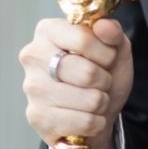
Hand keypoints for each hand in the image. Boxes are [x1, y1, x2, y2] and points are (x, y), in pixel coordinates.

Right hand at [20, 16, 132, 148]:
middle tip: (99, 82)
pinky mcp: (37, 117)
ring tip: (92, 99)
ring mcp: (32, 88)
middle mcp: (33, 56)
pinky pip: (85, 122)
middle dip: (105, 81)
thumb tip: (103, 25)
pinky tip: (86, 117)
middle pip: (87, 73)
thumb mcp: (115, 49)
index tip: (106, 59)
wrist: (95, 113)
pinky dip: (96, 123)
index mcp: (48, 31)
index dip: (106, 54)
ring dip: (101, 103)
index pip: (84, 39)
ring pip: (90, 100)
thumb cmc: (101, 75)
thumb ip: (113, 33)